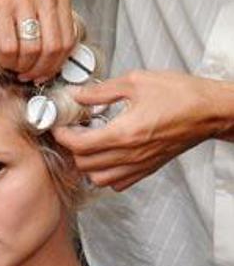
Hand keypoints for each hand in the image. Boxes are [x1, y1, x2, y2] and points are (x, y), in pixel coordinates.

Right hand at [0, 0, 74, 81]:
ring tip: (16, 67)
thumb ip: (50, 10)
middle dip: (41, 70)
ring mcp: (22, 0)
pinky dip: (7, 61)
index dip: (58, 64)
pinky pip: (9, 47)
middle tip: (31, 75)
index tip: (47, 71)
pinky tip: (4, 58)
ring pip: (32, 52)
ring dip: (23, 68)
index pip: (68, 40)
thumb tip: (51, 47)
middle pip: (52, 50)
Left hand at [53, 70, 222, 190]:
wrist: (208, 112)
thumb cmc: (180, 94)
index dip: (62, 136)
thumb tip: (77, 95)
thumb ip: (101, 91)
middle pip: (84, 164)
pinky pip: (116, 184)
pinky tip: (107, 157)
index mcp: (124, 133)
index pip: (80, 145)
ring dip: (86, 164)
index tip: (58, 126)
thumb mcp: (136, 82)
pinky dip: (105, 174)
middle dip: (72, 148)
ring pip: (97, 179)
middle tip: (72, 131)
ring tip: (88, 144)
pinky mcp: (146, 171)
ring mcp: (138, 167)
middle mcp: (129, 155)